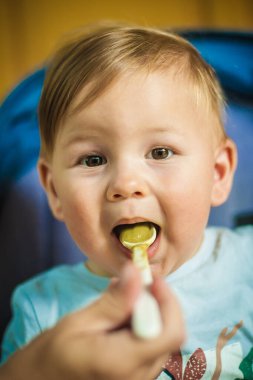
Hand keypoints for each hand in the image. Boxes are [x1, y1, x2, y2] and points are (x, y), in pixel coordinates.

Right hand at [0, 263, 184, 379]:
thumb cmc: (53, 354)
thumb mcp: (79, 322)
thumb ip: (113, 301)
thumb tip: (136, 272)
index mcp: (123, 362)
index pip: (170, 333)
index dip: (169, 301)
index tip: (151, 279)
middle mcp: (138, 376)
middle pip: (169, 334)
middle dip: (158, 303)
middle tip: (135, 284)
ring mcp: (139, 379)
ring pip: (162, 339)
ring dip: (151, 313)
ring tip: (123, 299)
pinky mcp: (137, 376)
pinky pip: (152, 346)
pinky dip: (143, 325)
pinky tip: (121, 317)